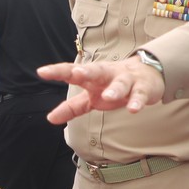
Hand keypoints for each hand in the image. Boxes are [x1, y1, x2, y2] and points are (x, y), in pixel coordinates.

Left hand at [39, 58, 165, 123]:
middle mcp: (107, 74)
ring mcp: (126, 79)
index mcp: (92, 76)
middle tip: (77, 73)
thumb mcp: (91, 98)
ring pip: (121, 82)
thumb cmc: (112, 86)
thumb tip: (50, 118)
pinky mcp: (142, 88)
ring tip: (108, 96)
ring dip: (115, 89)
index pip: (72, 72)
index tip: (42, 72)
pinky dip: (137, 101)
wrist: (147, 75)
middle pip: (96, 70)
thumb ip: (72, 107)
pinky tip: (133, 109)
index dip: (57, 72)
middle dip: (87, 71)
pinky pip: (140, 94)